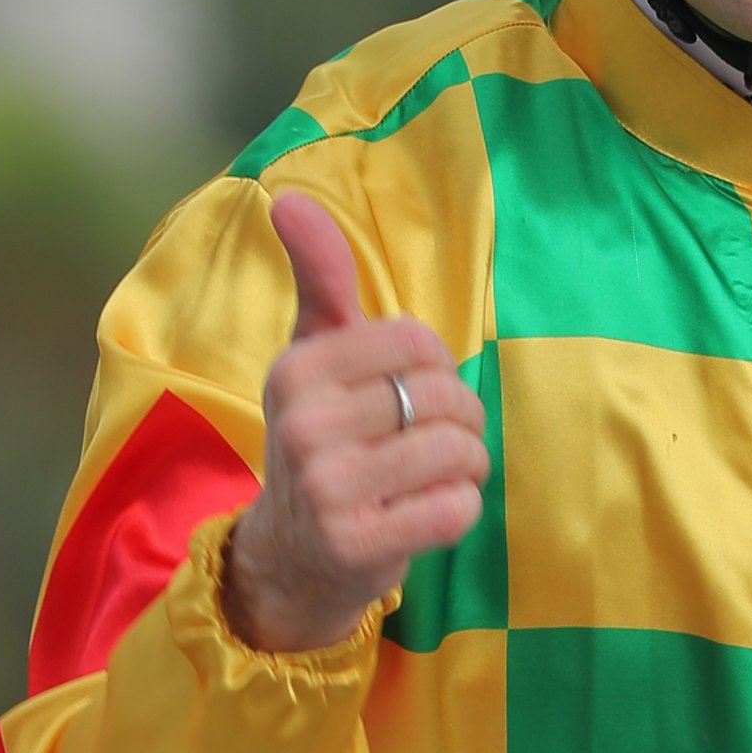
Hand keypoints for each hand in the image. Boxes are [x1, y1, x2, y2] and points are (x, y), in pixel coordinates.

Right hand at [224, 190, 487, 654]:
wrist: (291, 556)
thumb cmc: (320, 440)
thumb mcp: (312, 356)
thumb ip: (319, 279)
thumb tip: (286, 196)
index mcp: (298, 370)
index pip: (419, 342)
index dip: (436, 368)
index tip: (411, 392)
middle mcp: (303, 426)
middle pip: (444, 396)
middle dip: (459, 420)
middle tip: (429, 442)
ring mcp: (327, 490)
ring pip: (457, 452)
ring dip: (465, 467)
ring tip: (430, 478)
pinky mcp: (358, 545)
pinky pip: (456, 509)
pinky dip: (458, 511)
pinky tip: (423, 514)